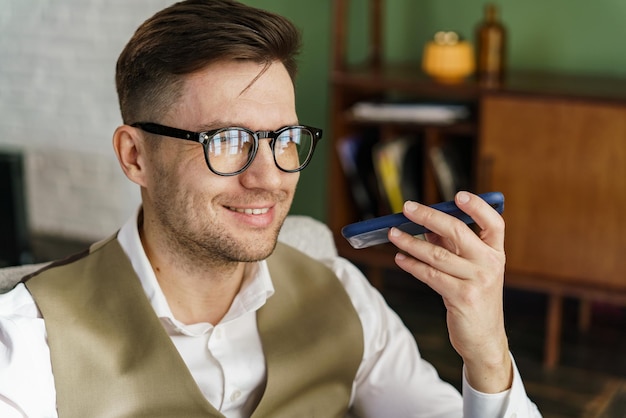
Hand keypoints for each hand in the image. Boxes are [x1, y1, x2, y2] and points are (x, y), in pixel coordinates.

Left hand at [388, 191, 511, 392]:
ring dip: (410, 242)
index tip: (458, 195)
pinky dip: (412, 264)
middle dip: (428, 216)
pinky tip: (400, 258)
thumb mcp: (472, 270)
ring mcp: (477, 281)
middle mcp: (490, 264)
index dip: (477, 207)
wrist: (484, 339)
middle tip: (407, 208)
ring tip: (392, 234)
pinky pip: (430, 275)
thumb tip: (426, 225)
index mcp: (496, 253)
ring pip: (436, 254)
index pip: (494, 223)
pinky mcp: (462, 297)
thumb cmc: (474, 298)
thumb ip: (454, 247)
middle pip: (458, 231)